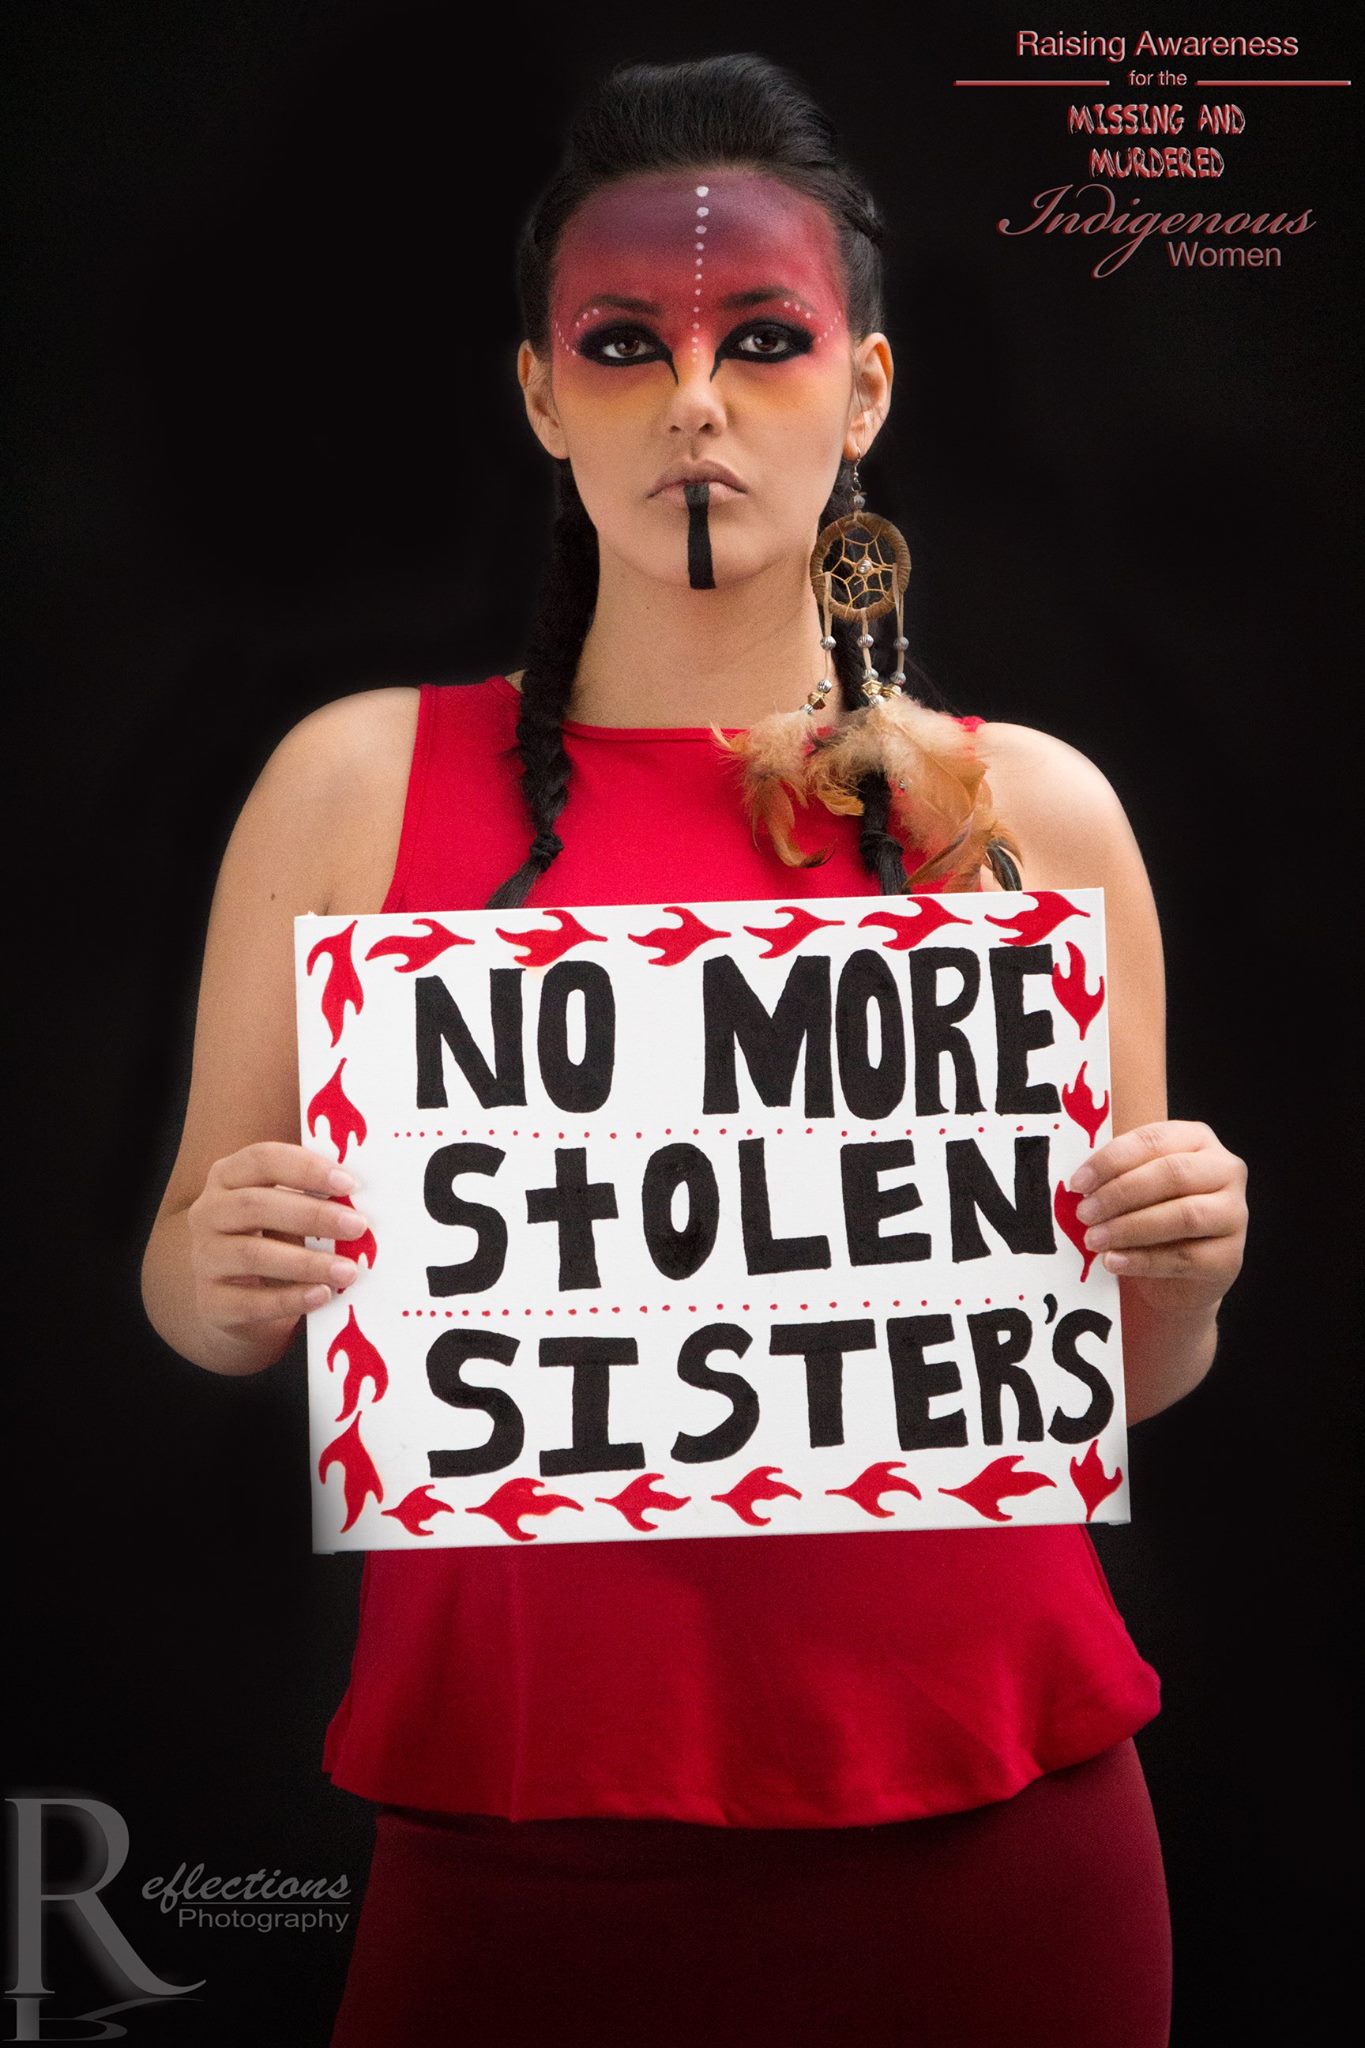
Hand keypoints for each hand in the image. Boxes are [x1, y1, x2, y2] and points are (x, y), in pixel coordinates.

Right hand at [186, 1141, 368, 1337]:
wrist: (232, 1298)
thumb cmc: (269, 1239)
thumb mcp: (283, 1211)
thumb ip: (311, 1198)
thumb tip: (361, 1199)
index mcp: (228, 1177)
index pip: (262, 1159)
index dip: (306, 1168)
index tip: (348, 1183)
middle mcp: (208, 1213)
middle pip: (256, 1205)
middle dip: (312, 1214)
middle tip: (357, 1225)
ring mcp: (205, 1258)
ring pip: (252, 1254)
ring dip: (307, 1262)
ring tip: (348, 1270)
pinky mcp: (211, 1302)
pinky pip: (251, 1302)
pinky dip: (291, 1299)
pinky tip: (323, 1295)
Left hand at [1068, 1120, 1247, 1315]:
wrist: (1178, 1274)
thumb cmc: (1151, 1215)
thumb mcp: (1134, 1188)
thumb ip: (1114, 1177)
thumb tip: (1077, 1184)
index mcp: (1197, 1140)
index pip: (1153, 1140)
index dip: (1112, 1160)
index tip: (1077, 1182)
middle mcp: (1225, 1170)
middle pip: (1172, 1174)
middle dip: (1120, 1194)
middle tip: (1084, 1213)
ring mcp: (1234, 1214)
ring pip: (1183, 1216)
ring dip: (1130, 1228)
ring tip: (1094, 1240)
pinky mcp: (1230, 1257)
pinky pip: (1185, 1257)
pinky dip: (1143, 1260)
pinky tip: (1113, 1262)